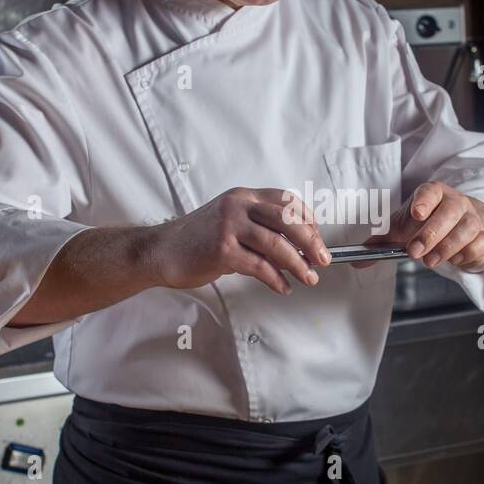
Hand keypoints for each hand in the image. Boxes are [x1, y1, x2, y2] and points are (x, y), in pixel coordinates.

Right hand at [150, 187, 330, 294]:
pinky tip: (283, 286)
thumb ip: (260, 230)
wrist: (161, 251)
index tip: (317, 239)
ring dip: (298, 264)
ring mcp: (229, 226)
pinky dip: (276, 279)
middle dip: (311, 241)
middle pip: (288, 219)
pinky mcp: (222, 250)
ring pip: (277, 244)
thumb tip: (295, 249)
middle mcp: (238, 206)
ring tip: (308, 277)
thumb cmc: (198, 240)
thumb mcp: (231, 223)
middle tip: (322, 259)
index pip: (287, 201)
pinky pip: (260, 266)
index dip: (308, 220)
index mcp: (243, 196)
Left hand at [361, 181, 483, 272]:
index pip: (430, 191)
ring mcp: (473, 217)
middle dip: (431, 233)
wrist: (465, 227)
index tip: (416, 213)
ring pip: (467, 228)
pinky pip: (478, 244)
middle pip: (449, 211)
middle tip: (415, 252)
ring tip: (430, 260)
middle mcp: (456, 202)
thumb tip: (357, 260)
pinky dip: (465, 254)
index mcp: (434, 194)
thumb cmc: (431, 224)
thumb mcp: (404, 229)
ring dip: (447, 247)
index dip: (424, 201)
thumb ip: (381, 243)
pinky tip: (454, 259)